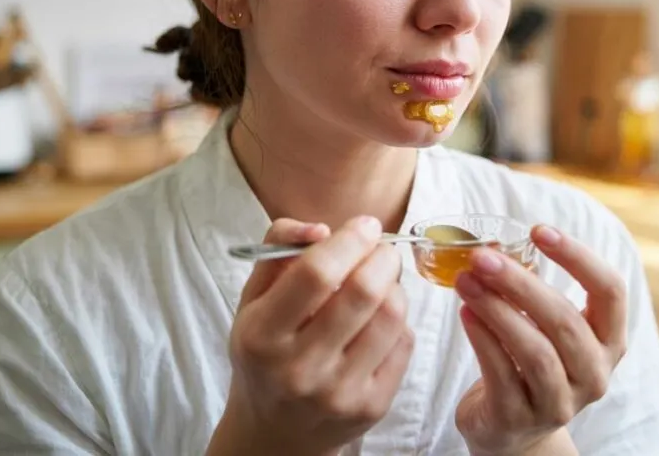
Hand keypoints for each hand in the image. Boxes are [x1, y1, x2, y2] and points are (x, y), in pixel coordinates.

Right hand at [207, 216, 413, 455]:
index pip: (316, 274)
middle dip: (383, 256)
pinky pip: (405, 343)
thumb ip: (279, 249)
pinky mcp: (372, 407)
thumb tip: (322, 229)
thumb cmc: (266, 352)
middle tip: (381, 249)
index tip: (366, 225)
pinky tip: (380, 320)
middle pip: (363, 291)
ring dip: (395, 285)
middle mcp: (299, 369)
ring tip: (381, 282)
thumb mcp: (253, 299)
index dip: (349, 240)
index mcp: (263, 336)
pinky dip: (399, 320)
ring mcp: (339, 392)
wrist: (275, 431)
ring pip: (392, 315)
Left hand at [453, 225, 626, 455]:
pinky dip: (482, 339)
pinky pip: (502, 373)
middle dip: (520, 283)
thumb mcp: (546, 327)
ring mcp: (560, 402)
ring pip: (535, 350)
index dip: (578, 257)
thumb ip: (532, 291)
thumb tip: (492, 246)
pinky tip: (465, 312)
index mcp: (609, 341)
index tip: (538, 230)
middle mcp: (595, 374)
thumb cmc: (529, 362)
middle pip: (564, 321)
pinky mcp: (520, 418)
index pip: (611, 291)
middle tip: (482, 256)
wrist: (511, 429)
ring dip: (497, 309)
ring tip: (465, 280)